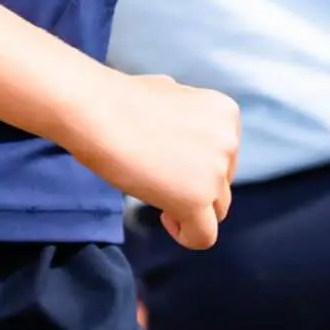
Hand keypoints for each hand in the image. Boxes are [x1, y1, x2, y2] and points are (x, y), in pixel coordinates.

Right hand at [81, 72, 240, 251]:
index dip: (197, 165)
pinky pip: (204, 236)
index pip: (225, 156)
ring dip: (189, 208)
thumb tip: (183, 128)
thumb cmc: (123, 100)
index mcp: (225, 113)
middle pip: (222, 184)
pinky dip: (185, 234)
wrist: (100, 112)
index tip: (171, 161)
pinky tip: (163, 216)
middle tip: (161, 178)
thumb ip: (188, 116)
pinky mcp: (198, 200)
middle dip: (195, 186)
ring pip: (216, 211)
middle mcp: (229, 141)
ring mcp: (216, 172)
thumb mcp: (171, 93)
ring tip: (157, 194)